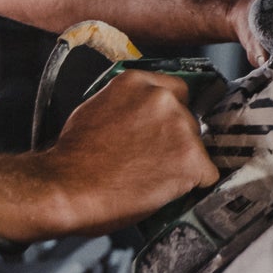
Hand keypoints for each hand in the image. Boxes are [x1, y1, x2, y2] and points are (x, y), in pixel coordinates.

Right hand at [37, 71, 218, 235]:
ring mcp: (180, 128)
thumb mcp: (95, 110)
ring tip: (151, 177)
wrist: (66, 188)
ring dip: (182, 162)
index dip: (170, 114)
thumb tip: (141, 115)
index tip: (165, 128)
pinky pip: (206, 173)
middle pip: (187, 119)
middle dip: (175, 139)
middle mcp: (163, 99)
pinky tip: (167, 189)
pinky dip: (192, 184)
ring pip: (197, 146)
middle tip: (151, 159)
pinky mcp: (191, 159)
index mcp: (138, 82)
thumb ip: (127, 104)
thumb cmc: (73, 159)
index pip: (175, 90)